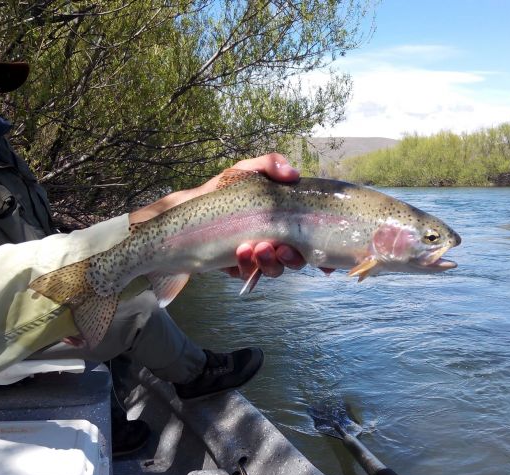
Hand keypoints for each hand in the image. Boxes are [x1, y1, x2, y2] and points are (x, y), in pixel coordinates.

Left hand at [131, 153, 308, 279]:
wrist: (184, 211)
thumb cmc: (220, 190)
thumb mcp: (244, 170)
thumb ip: (268, 164)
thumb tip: (293, 173)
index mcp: (283, 219)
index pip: (310, 237)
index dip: (323, 252)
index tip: (326, 259)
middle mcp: (274, 239)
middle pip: (296, 258)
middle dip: (293, 257)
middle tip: (280, 248)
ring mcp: (256, 256)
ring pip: (275, 269)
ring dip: (270, 263)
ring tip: (256, 248)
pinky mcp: (237, 267)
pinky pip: (249, 275)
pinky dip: (247, 267)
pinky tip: (239, 252)